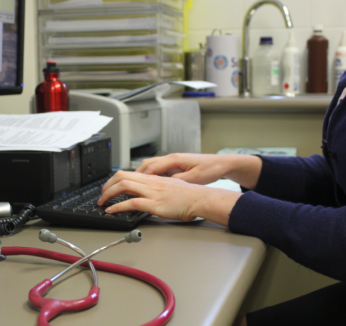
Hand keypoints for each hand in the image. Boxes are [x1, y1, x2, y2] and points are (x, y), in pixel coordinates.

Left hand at [97, 170, 241, 225]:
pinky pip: (131, 202)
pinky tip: (111, 211)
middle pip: (121, 176)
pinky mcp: (155, 204)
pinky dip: (117, 207)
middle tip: (101, 196)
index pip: (127, 173)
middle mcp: (150, 182)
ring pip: (123, 185)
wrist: (200, 199)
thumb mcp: (170, 187)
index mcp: (153, 178)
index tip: (108, 188)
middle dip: (106, 186)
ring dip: (108, 195)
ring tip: (102, 203)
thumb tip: (146, 195)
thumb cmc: (188, 196)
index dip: (114, 180)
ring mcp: (152, 192)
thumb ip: (157, 188)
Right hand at [136, 153, 262, 189]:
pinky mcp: (175, 165)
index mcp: (174, 159)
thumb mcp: (194, 177)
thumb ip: (178, 180)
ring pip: (150, 166)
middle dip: (134, 175)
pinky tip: (148, 185)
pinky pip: (157, 170)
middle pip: (146, 165)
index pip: (150, 167)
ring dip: (140, 175)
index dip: (138, 177)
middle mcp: (171, 158)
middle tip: (124, 185)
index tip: (128, 185)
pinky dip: (149, 176)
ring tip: (131, 186)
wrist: (221, 163)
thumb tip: (164, 184)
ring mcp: (172, 161)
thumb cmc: (210, 168)